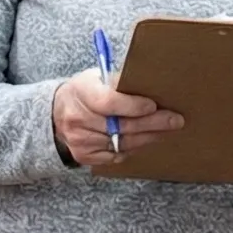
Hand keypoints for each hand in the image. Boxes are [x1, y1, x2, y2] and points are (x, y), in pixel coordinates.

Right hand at [52, 69, 180, 167]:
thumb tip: (152, 84)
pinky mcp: (84, 156)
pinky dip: (133, 148)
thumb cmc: (85, 90)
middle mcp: (77, 118)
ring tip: (166, 130)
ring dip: (147, 137)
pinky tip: (146, 139)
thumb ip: (120, 82)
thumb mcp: (97, 77)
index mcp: (81, 92)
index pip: (109, 103)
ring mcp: (80, 140)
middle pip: (120, 126)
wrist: (57, 112)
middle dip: (152, 123)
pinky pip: (115, 156)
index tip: (153, 106)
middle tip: (175, 120)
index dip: (133, 106)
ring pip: (121, 143)